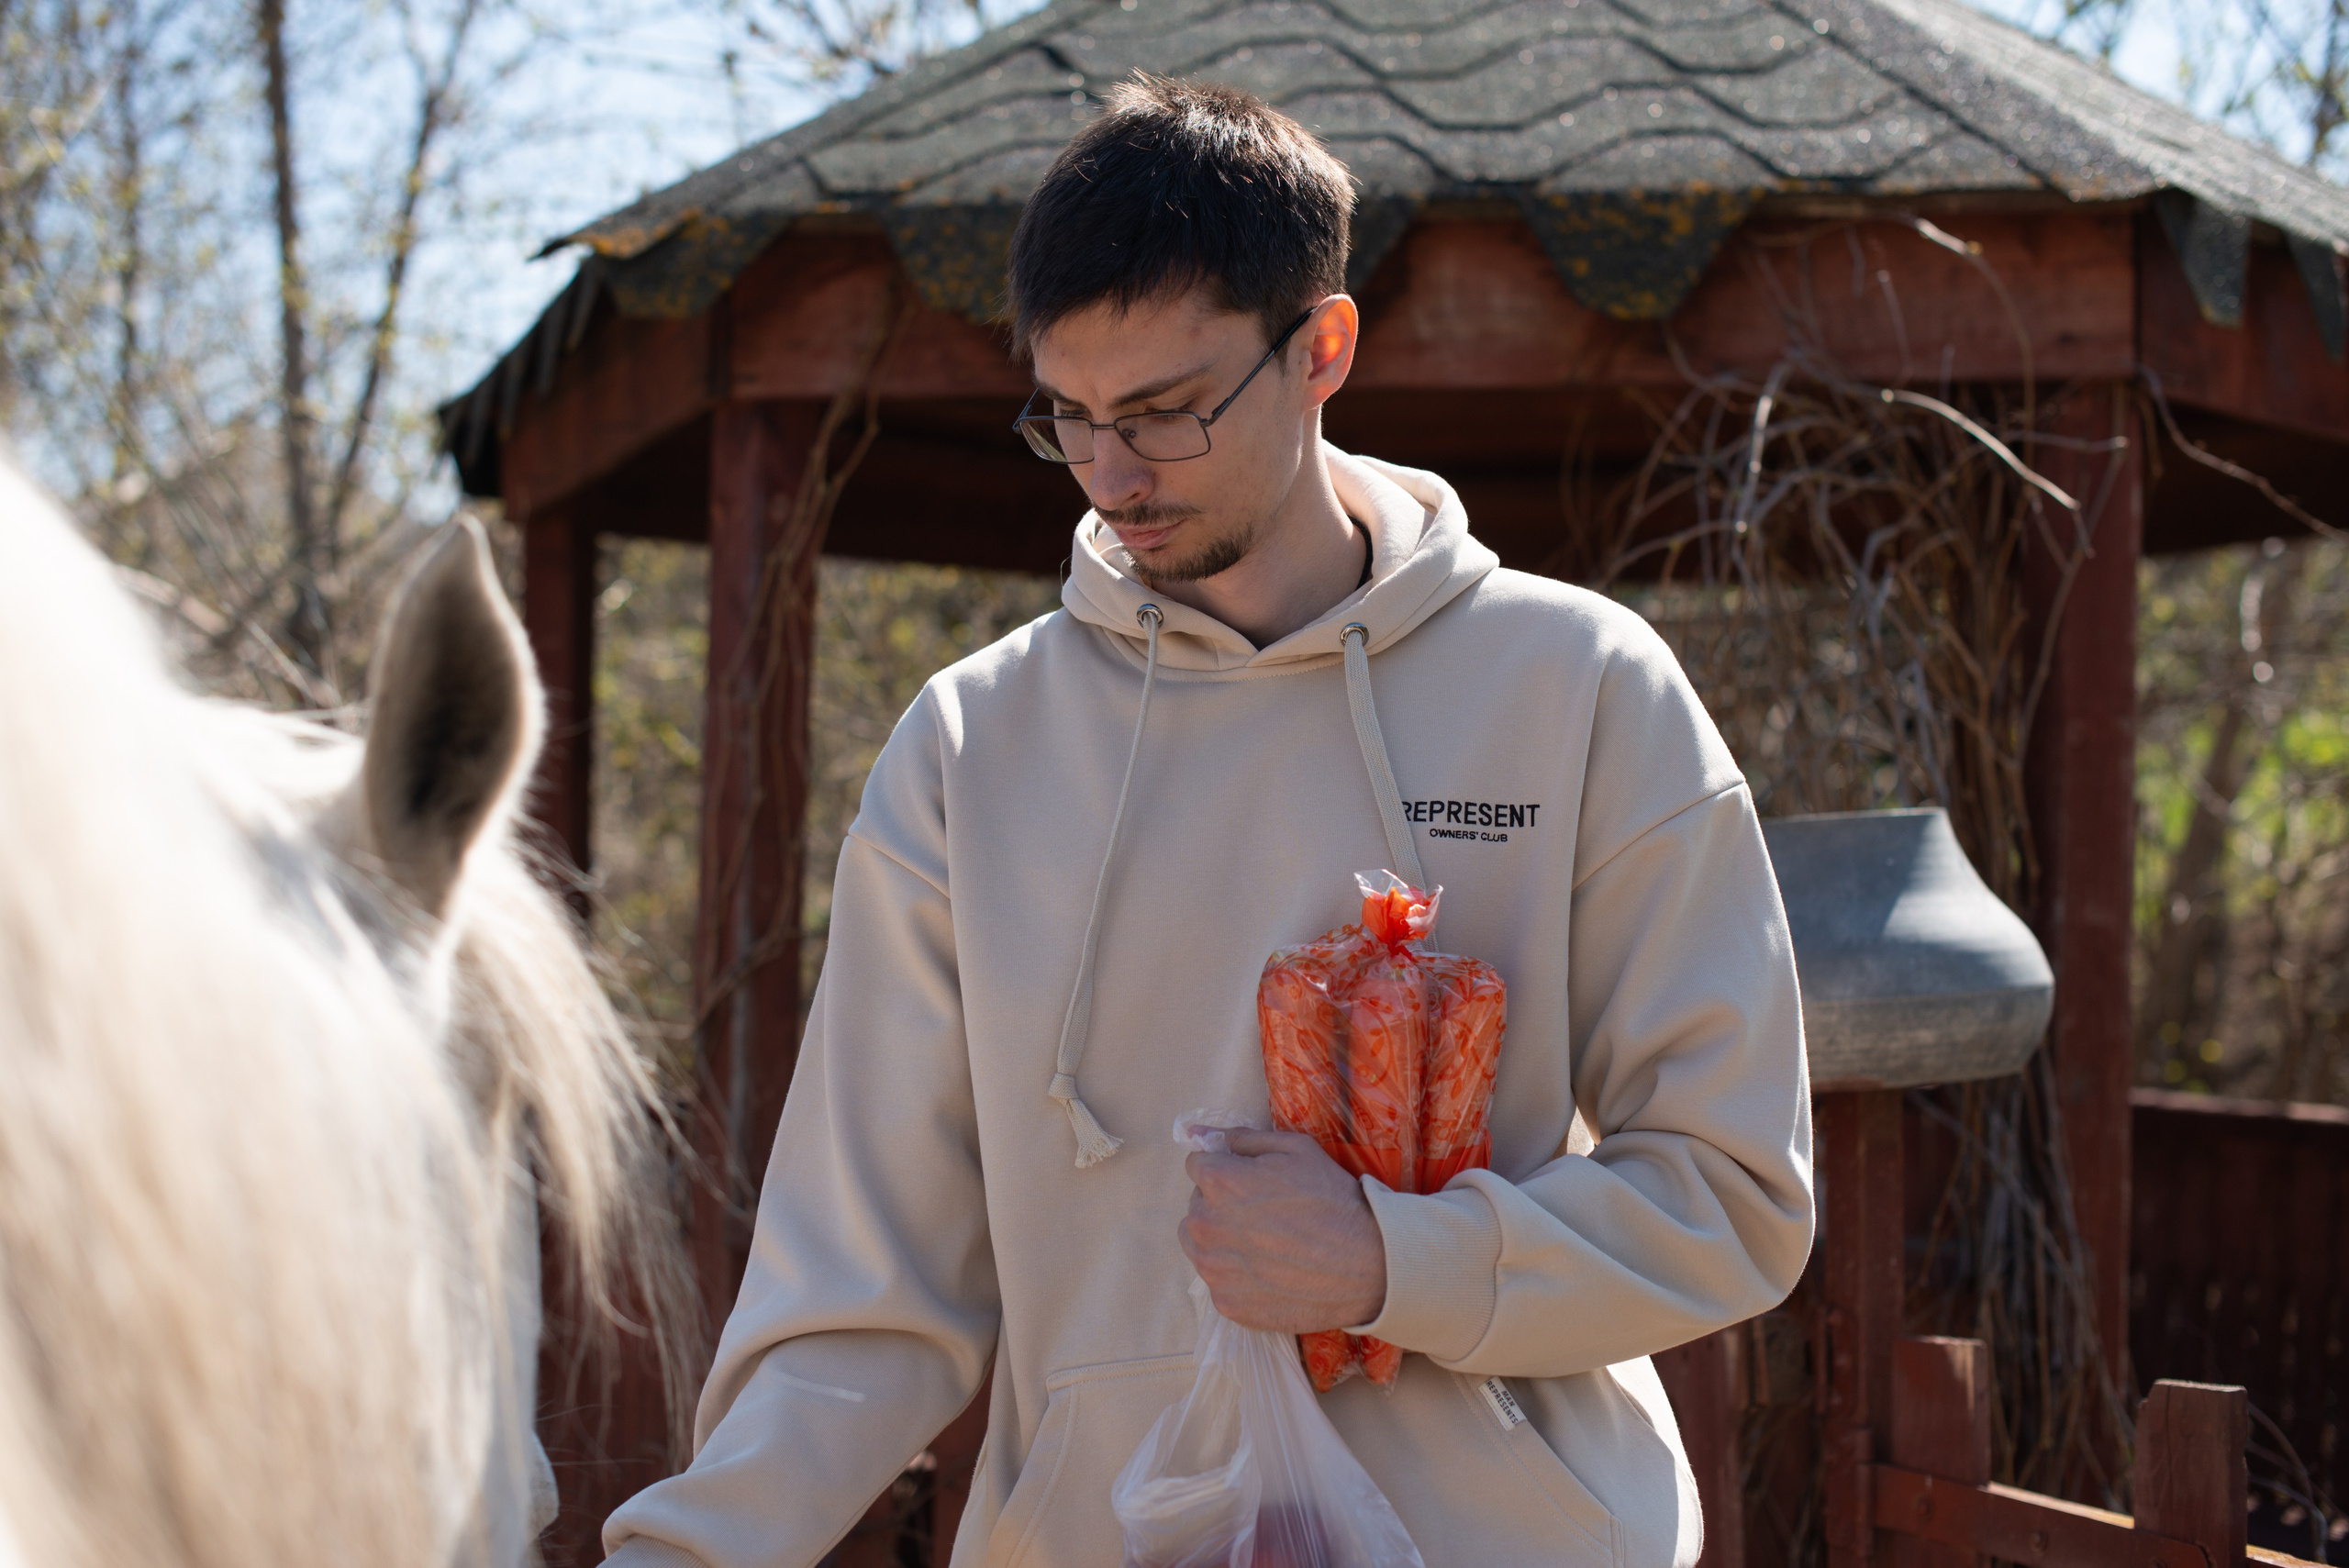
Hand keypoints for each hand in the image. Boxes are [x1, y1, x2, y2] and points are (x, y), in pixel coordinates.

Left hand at [1178, 1128, 1386, 1331]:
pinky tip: (1271, 1272)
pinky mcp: (1226, 1304)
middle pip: (1196, 1206)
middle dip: (1221, 1205)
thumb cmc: (1333, 1201)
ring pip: (1199, 1246)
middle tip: (1264, 1214)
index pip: (1197, 1165)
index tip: (1251, 1181)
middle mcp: (1204, 1226)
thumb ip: (1242, 1138)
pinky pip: (1219, 1282)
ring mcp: (1213, 1270)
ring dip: (1222, 1241)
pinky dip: (1238, 1277)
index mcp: (1218, 1182)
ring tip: (1265, 1244)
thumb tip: (1198, 1130)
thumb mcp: (1296, 1150)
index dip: (1226, 1168)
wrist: (1368, 1267)